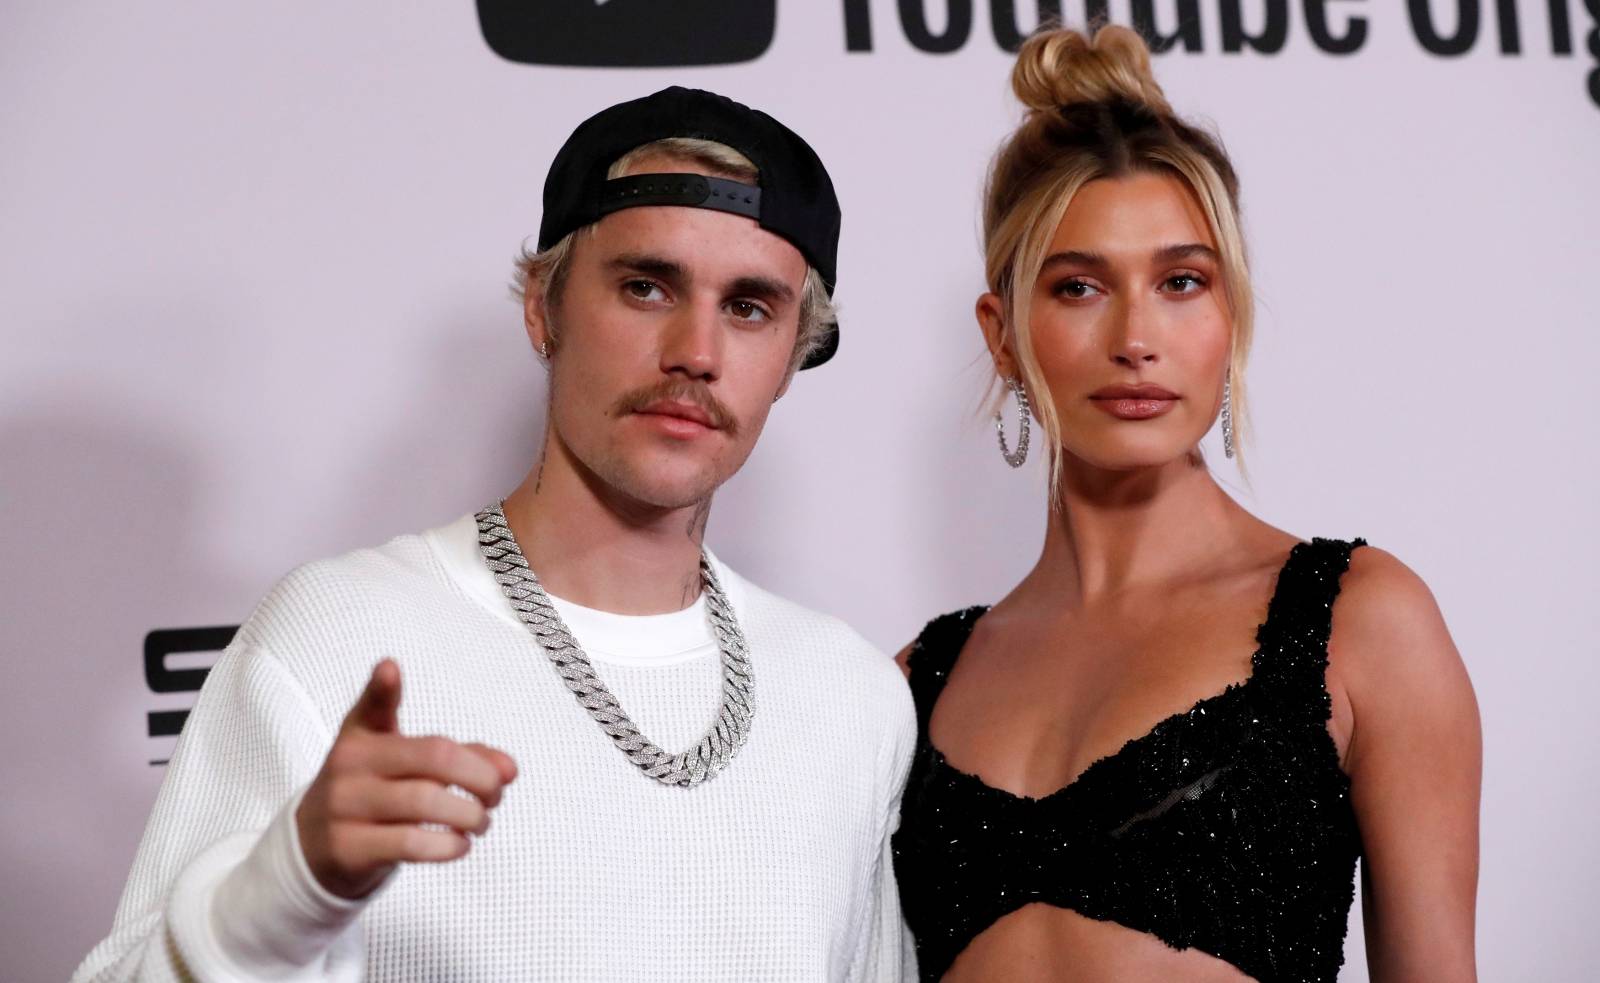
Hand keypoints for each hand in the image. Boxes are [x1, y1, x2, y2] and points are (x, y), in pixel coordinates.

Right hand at [295, 659, 518, 898]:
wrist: (315, 848)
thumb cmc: (376, 796)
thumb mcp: (406, 768)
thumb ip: (461, 757)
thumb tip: (509, 769)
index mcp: (362, 736)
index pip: (372, 705)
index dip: (381, 687)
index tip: (390, 668)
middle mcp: (349, 765)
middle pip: (433, 758)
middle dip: (481, 777)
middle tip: (495, 794)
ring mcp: (344, 806)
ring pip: (425, 802)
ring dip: (471, 816)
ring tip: (480, 822)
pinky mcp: (347, 848)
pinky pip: (410, 843)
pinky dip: (448, 846)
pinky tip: (460, 845)